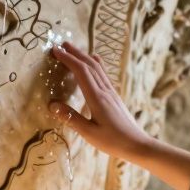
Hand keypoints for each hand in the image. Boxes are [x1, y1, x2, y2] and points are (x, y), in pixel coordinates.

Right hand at [48, 42, 152, 160]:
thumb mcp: (89, 133)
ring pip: (98, 68)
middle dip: (75, 53)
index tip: (55, 51)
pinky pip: (103, 74)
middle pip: (90, 65)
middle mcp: (105, 91)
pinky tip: (94, 64)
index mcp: (97, 98)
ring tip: (73, 50)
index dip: (68, 59)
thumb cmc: (113, 142)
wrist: (138, 144)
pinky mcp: (115, 96)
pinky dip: (95, 64)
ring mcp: (111, 92)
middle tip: (61, 44)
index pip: (81, 72)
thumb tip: (52, 104)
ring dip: (84, 56)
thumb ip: (70, 118)